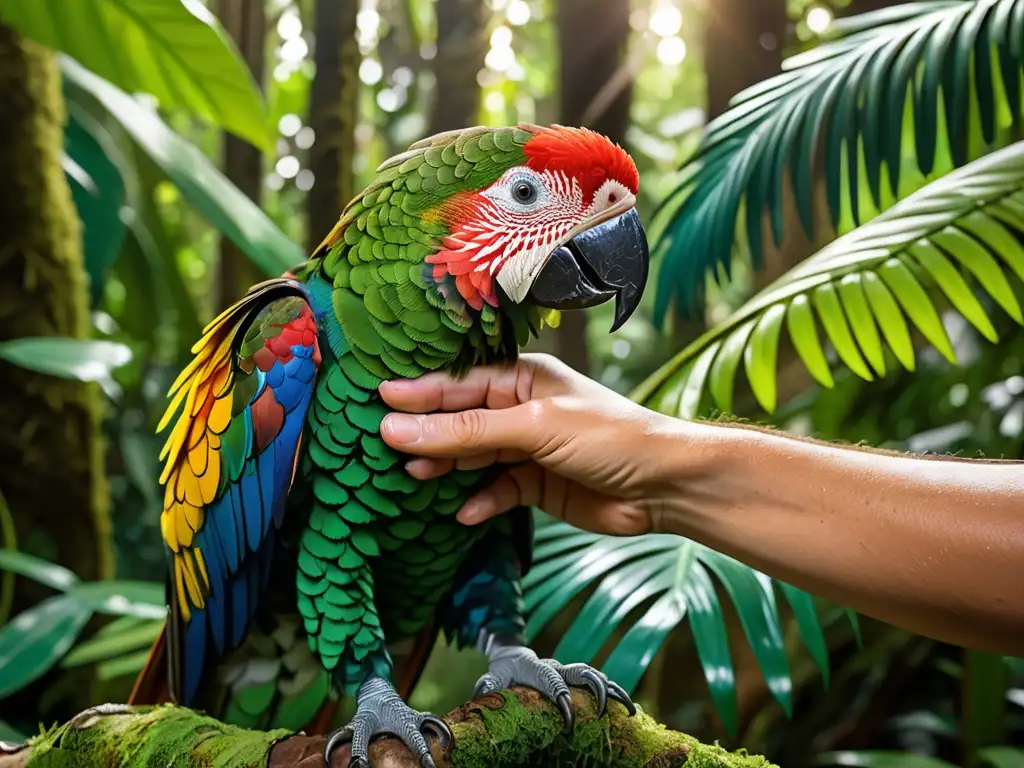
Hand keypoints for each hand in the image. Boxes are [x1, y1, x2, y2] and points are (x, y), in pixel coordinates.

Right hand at [378, 353, 696, 535]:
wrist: (664, 487)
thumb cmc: (608, 437)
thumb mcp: (534, 427)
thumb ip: (466, 431)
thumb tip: (399, 427)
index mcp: (524, 378)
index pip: (460, 383)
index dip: (420, 392)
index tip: (377, 400)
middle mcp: (522, 409)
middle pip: (461, 420)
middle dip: (427, 433)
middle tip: (382, 446)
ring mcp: (528, 448)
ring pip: (474, 456)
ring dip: (447, 467)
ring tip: (413, 477)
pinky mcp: (537, 484)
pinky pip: (496, 490)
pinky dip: (480, 501)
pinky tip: (464, 513)